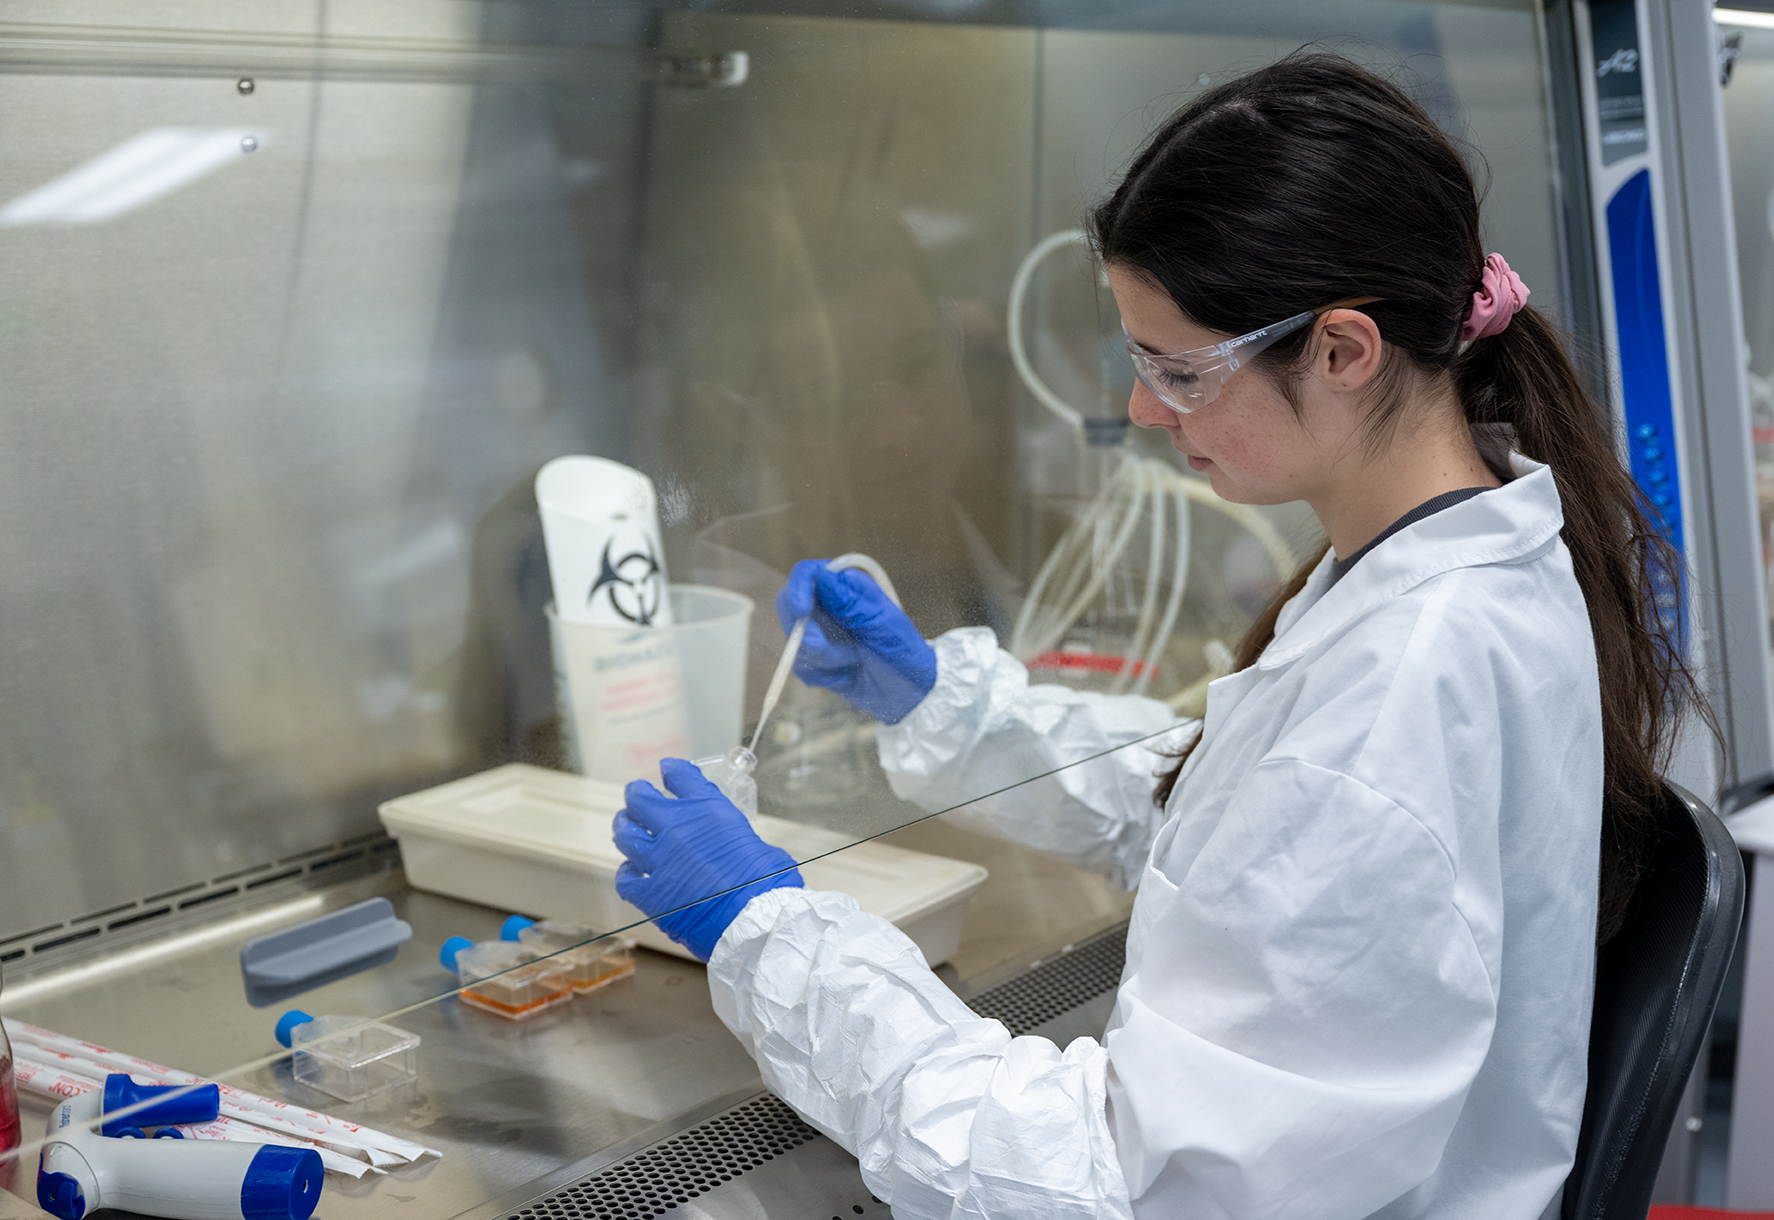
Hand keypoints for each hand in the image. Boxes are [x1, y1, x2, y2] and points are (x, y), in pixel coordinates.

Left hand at [613, 758, 803, 960]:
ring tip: (626, 827)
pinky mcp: (650, 893)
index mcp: (708, 810)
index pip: (681, 777)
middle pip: (641, 799)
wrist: (753, 920)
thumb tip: (735, 849)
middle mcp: (677, 829)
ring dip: (625, 827)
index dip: (672, 769)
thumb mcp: (758, 843)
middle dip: (637, 794)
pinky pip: (626, 878)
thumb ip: (736, 839)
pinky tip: (631, 872)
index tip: (667, 768)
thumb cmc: (767, 883)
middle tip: (637, 794)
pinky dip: (627, 873)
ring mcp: (659, 860)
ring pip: (625, 834)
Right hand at [776, 560, 936, 723]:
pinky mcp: (817, 659)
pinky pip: (802, 666)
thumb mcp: (883, 626)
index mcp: (847, 588)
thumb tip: (822, 576)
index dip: (798, 588)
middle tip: (822, 647)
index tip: (801, 610)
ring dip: (823, 658)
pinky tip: (846, 677)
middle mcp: (829, 606)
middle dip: (805, 632)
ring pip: (795, 641)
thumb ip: (852, 604)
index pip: (808, 574)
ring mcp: (821, 633)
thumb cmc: (904, 652)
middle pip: (791, 607)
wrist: (909, 693)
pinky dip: (823, 676)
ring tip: (853, 662)